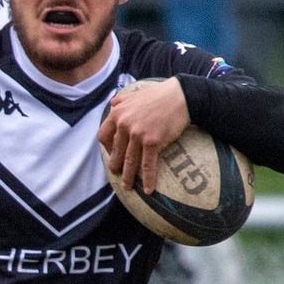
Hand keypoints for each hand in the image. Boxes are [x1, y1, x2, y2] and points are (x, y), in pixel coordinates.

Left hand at [97, 77, 190, 193]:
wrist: (180, 96)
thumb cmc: (159, 95)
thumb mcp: (135, 93)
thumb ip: (121, 100)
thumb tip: (112, 104)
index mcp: (118, 114)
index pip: (103, 136)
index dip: (106, 147)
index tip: (112, 153)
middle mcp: (124, 124)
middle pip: (116, 152)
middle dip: (116, 166)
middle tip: (117, 174)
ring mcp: (138, 134)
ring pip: (130, 161)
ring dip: (128, 177)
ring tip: (127, 187)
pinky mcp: (152, 141)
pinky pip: (147, 164)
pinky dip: (147, 179)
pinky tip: (148, 189)